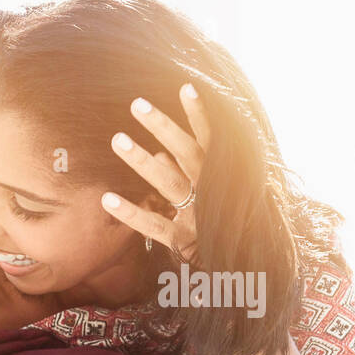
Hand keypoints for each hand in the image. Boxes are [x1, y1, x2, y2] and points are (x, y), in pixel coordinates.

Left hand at [102, 83, 211, 264]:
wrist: (246, 268)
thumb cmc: (224, 225)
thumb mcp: (215, 195)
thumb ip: (187, 172)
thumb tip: (158, 153)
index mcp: (221, 178)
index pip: (212, 140)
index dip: (200, 115)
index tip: (185, 86)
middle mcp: (211, 192)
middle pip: (187, 153)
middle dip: (163, 127)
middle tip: (137, 104)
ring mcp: (196, 216)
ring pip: (169, 183)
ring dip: (143, 161)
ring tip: (117, 139)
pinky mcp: (182, 241)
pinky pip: (154, 225)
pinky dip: (131, 213)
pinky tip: (108, 199)